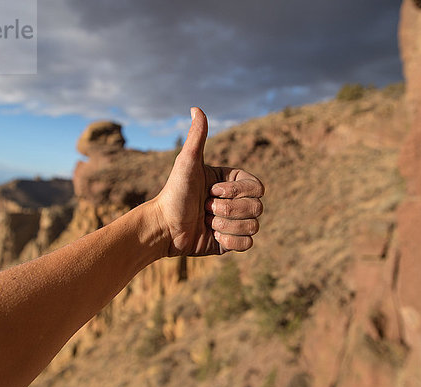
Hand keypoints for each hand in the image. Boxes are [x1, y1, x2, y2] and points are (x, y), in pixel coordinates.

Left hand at [153, 107, 263, 256]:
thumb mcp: (186, 163)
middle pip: (257, 207)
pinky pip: (248, 244)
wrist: (163, 228)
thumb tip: (196, 108)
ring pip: (254, 226)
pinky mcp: (231, 242)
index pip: (257, 187)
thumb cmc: (173, 193)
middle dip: (227, 210)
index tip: (212, 191)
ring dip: (226, 225)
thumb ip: (196, 137)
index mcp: (232, 182)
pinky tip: (212, 237)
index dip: (236, 192)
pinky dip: (230, 241)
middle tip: (204, 209)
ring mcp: (235, 222)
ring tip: (206, 223)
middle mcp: (236, 201)